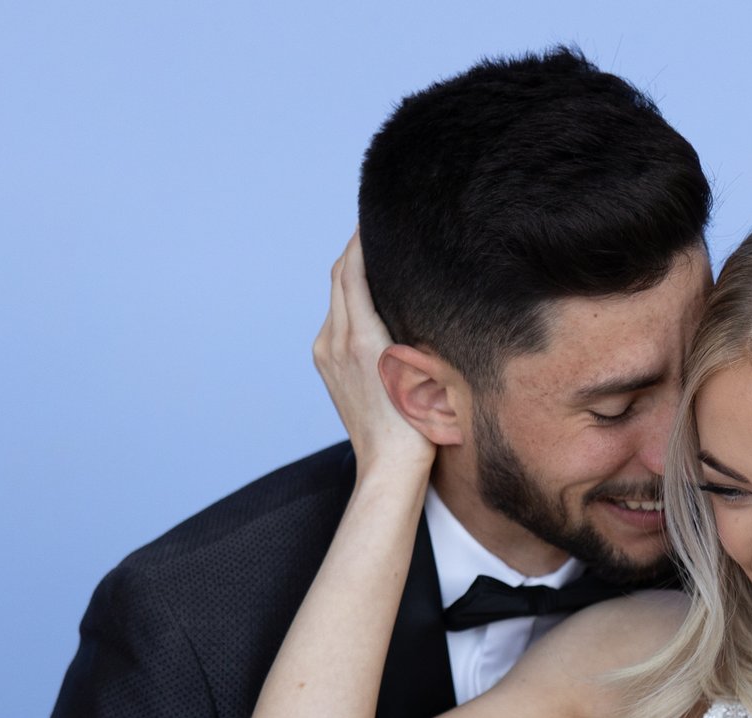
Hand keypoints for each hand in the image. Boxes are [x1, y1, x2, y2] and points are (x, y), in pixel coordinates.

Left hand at [313, 232, 432, 477]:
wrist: (390, 466)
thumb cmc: (418, 424)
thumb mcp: (424, 365)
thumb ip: (411, 322)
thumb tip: (414, 287)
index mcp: (360, 338)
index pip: (351, 271)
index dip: (360, 240)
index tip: (373, 217)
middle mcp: (336, 341)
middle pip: (339, 278)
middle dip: (355, 250)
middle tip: (376, 226)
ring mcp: (327, 354)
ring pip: (336, 298)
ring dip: (351, 274)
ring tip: (375, 255)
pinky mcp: (327, 366)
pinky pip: (336, 320)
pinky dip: (349, 299)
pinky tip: (369, 296)